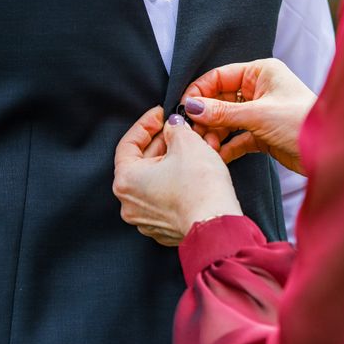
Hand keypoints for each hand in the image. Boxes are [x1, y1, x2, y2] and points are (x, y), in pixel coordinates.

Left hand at [113, 107, 242, 246]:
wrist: (217, 223)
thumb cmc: (200, 186)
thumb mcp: (187, 142)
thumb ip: (175, 128)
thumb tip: (173, 126)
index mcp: (126, 180)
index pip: (128, 143)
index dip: (147, 124)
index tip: (161, 115)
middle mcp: (130, 203)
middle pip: (143, 163)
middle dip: (164, 143)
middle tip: (181, 130)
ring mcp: (146, 219)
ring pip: (157, 181)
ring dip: (173, 163)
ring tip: (193, 149)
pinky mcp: (165, 228)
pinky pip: (167, 198)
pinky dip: (178, 183)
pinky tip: (195, 172)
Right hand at [182, 58, 316, 174]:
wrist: (330, 152)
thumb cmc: (301, 122)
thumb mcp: (258, 115)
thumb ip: (222, 112)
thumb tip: (191, 107)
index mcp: (261, 73)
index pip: (219, 77)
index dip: (200, 92)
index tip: (185, 109)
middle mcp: (260, 89)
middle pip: (220, 99)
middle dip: (206, 117)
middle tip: (194, 134)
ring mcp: (261, 112)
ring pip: (227, 120)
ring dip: (215, 133)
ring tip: (207, 147)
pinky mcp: (264, 134)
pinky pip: (238, 137)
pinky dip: (227, 146)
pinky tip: (218, 156)